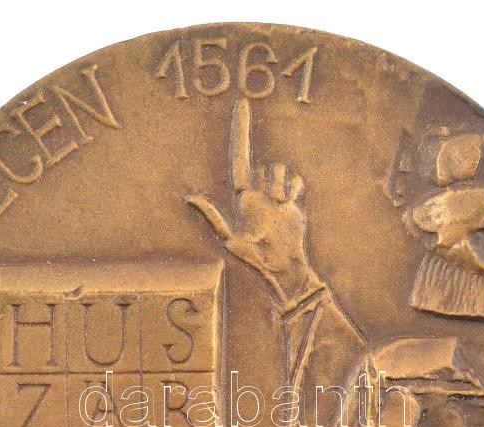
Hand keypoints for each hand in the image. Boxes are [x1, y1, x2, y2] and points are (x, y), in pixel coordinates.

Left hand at [187, 98, 318, 304]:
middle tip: (273, 207)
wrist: (283, 265)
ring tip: (280, 210)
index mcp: (242, 195)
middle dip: (271, 184)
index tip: (241, 104)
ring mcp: (275, 194)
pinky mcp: (292, 198)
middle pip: (265, 167)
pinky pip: (295, 179)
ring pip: (280, 170)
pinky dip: (294, 191)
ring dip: (282, 189)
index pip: (240, 156)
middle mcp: (258, 191)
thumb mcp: (230, 237)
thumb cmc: (255, 256)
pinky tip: (290, 207)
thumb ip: (211, 216)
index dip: (240, 130)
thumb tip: (188, 197)